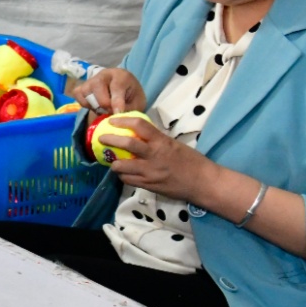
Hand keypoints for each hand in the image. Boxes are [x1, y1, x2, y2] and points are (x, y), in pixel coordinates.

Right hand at [71, 67, 146, 114]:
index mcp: (121, 75)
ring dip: (94, 105)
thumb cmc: (131, 97)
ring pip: (86, 92)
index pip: (116, 87)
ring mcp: (91, 79)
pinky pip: (78, 96)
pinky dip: (85, 104)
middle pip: (97, 86)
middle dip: (104, 103)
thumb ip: (128, 109)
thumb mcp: (137, 103)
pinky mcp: (82, 86)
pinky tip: (95, 106)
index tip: (117, 113)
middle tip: (111, 111)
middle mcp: (104, 74)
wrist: (124, 91)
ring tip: (104, 109)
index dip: (116, 102)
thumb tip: (114, 115)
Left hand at [98, 116, 216, 203]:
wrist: (203, 183)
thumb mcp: (174, 145)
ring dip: (114, 163)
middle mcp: (154, 156)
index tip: (113, 121)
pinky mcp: (149, 185)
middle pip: (127, 144)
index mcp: (162, 142)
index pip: (140, 126)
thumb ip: (157, 140)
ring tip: (112, 161)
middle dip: (110, 140)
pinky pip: (128, 180)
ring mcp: (150, 172)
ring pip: (122, 166)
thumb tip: (139, 134)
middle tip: (102, 138)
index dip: (123, 121)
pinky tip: (124, 173)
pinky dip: (123, 175)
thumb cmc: (192, 161)